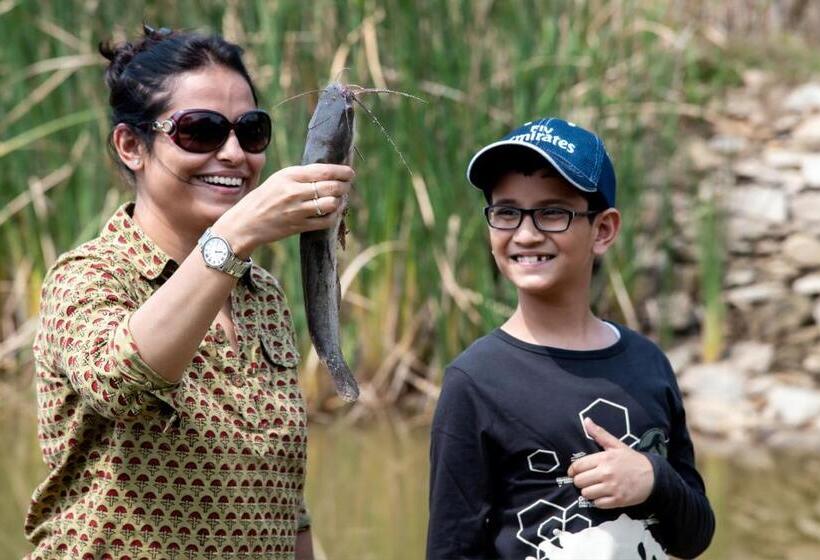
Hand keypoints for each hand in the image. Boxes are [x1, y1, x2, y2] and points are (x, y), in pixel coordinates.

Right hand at [214, 163, 353, 253]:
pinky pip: (326, 221)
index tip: (350, 172)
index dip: (342, 171)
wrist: (245, 223)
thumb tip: (330, 173)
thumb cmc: (263, 199)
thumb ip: (302, 176)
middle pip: (332, 187)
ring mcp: (297, 210)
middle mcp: (294, 191)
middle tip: (346, 186)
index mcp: (289, 175)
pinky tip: (332, 213)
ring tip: (339, 200)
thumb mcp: (279, 180)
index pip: (324, 170)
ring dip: (340, 202)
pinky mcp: (299, 226)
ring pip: (332, 204)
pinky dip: (334, 216)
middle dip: (344, 186)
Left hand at [566, 417, 653, 508]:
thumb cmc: (632, 460)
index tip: (575, 472)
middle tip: (587, 479)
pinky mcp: (617, 501)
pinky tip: (603, 495)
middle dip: (580, 481)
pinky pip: (597, 504)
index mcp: (604, 459)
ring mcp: (612, 488)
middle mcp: (606, 474)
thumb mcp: (616, 445)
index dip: (573, 470)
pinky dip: (598, 501)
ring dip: (588, 491)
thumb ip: (599, 434)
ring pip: (586, 493)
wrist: (653, 477)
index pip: (577, 466)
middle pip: (579, 481)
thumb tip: (586, 420)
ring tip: (594, 487)